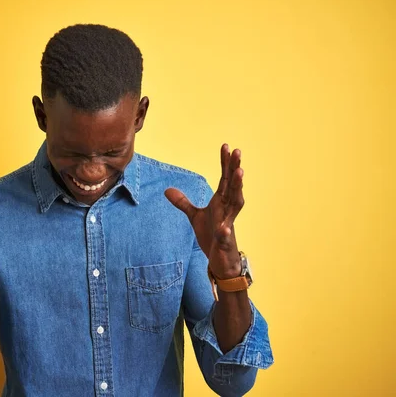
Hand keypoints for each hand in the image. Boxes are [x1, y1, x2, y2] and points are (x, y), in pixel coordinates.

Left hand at [165, 144, 243, 278]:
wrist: (220, 259)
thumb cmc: (211, 235)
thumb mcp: (195, 216)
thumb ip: (183, 202)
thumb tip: (167, 190)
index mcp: (221, 201)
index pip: (224, 178)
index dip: (225, 163)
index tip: (225, 146)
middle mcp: (227, 209)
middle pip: (233, 185)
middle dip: (235, 168)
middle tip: (238, 151)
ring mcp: (229, 223)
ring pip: (236, 204)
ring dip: (238, 188)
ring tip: (240, 174)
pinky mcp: (225, 240)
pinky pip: (225, 234)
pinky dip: (225, 230)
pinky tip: (224, 227)